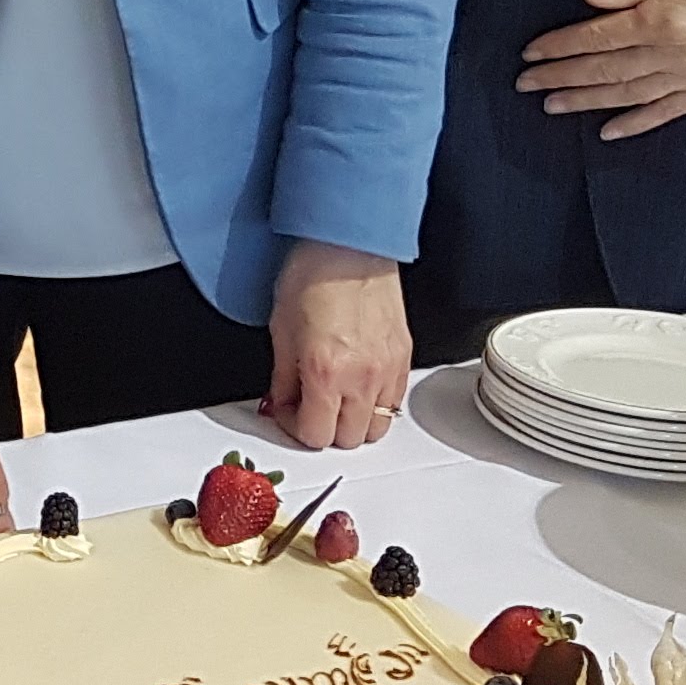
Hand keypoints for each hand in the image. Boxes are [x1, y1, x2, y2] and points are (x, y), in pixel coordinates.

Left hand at [263, 241, 410, 449]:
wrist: (348, 245)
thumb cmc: (313, 275)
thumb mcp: (281, 330)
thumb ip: (282, 378)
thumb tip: (282, 403)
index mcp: (326, 372)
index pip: (315, 435)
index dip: (295, 428)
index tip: (288, 411)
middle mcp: (361, 377)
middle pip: (348, 440)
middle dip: (324, 429)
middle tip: (308, 407)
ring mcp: (388, 369)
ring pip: (377, 428)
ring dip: (353, 422)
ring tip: (335, 400)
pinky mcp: (404, 357)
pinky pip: (395, 402)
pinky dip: (377, 404)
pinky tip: (358, 385)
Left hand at [518, 0, 685, 141]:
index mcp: (667, 20)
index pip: (598, 37)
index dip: (560, 46)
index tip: (531, 54)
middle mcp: (678, 56)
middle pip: (606, 70)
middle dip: (561, 78)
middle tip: (526, 85)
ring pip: (629, 95)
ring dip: (587, 101)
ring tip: (552, 106)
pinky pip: (667, 112)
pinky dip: (635, 123)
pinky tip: (608, 130)